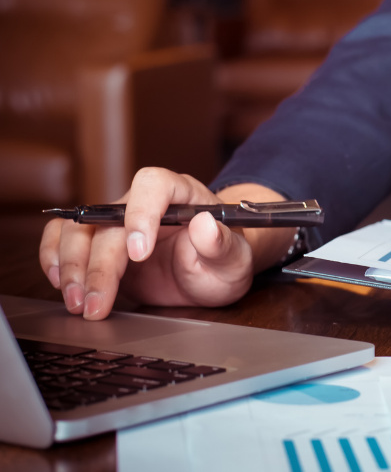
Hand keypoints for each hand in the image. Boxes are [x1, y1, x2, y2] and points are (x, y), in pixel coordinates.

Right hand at [38, 168, 292, 319]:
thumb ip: (222, 244)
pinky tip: (62, 286)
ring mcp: (118, 224)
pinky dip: (55, 259)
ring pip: (79, 229)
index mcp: (182, 195)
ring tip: (78, 304)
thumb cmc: (225, 259)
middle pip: (109, 219)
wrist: (213, 272)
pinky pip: (64, 238)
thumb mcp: (235, 259)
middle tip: (97, 303)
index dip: (141, 213)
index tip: (139, 253)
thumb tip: (204, 225)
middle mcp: (144, 204)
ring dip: (72, 267)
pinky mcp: (101, 246)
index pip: (154, 185)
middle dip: (100, 264)